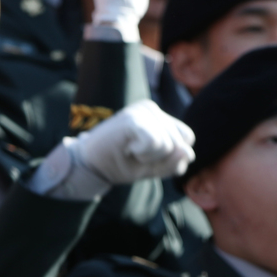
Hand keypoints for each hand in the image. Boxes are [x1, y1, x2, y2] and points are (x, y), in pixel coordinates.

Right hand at [30, 99, 194, 200]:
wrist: (88, 166)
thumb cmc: (119, 164)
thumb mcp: (153, 167)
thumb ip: (174, 162)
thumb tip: (188, 153)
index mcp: (158, 116)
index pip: (187, 139)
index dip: (170, 156)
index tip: (145, 156)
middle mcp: (151, 109)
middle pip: (179, 144)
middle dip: (160, 159)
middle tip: (134, 155)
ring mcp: (142, 111)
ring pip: (169, 145)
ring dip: (149, 157)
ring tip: (130, 151)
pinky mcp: (133, 119)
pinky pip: (156, 143)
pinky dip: (144, 153)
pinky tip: (129, 149)